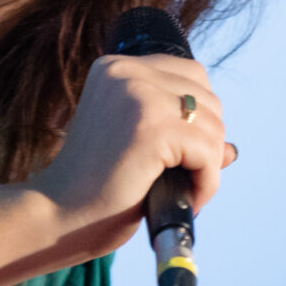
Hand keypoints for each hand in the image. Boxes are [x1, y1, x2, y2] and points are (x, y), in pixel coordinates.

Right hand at [26, 53, 232, 262]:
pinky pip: (209, 152)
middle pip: (209, 98)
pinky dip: (208, 182)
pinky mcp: (150, 126)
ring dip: (208, 166)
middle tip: (183, 179)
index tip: (179, 156)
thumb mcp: (136, 148)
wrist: (54, 218)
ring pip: (214, 125)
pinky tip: (186, 199)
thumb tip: (231, 148)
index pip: (192, 75)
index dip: (197, 120)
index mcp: (115, 67)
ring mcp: (137, 95)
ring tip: (182, 191)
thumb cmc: (92, 191)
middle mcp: (125, 71)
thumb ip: (178, 135)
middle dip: (207, 144)